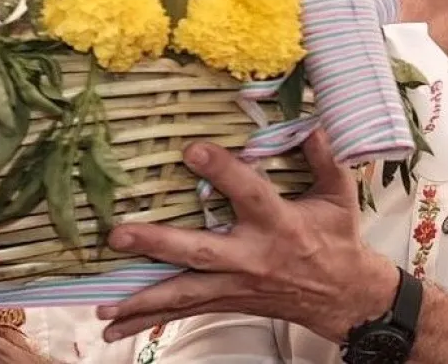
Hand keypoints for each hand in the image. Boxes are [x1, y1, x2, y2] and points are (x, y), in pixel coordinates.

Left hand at [97, 130, 399, 342]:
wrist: (344, 298)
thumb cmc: (337, 239)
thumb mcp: (339, 195)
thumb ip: (323, 156)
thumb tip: (310, 119)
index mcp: (281, 225)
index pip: (249, 193)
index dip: (222, 171)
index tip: (191, 149)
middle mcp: (253, 258)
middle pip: (200, 252)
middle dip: (158, 244)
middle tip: (119, 234)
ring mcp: (237, 285)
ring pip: (184, 292)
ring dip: (142, 297)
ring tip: (103, 302)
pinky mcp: (227, 301)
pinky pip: (183, 312)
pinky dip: (146, 320)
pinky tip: (112, 327)